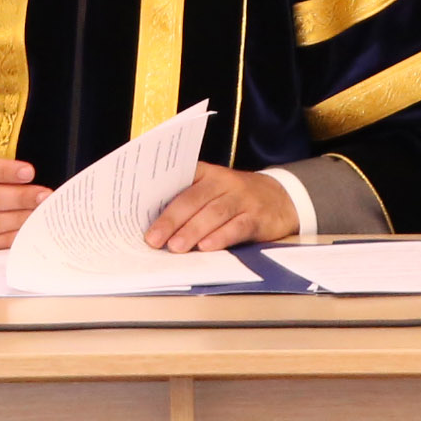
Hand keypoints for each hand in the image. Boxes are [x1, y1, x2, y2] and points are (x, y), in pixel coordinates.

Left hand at [144, 164, 299, 252]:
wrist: (282, 198)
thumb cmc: (236, 198)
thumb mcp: (214, 191)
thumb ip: (188, 202)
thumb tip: (155, 228)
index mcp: (206, 174)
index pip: (179, 182)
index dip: (159, 199)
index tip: (138, 215)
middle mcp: (224, 182)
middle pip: (194, 199)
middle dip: (172, 220)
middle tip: (154, 239)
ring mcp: (243, 198)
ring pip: (215, 213)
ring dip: (193, 230)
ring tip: (176, 247)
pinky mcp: (258, 217)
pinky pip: (238, 226)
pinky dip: (222, 237)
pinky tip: (208, 247)